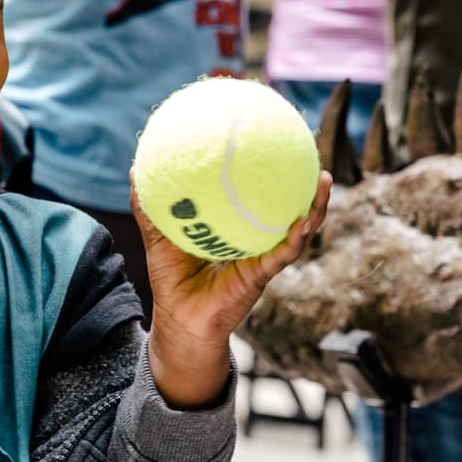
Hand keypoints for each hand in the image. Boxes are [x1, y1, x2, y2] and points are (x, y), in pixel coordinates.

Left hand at [134, 170, 331, 407]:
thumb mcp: (159, 235)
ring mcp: (263, 258)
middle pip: (289, 209)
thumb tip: (136, 170)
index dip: (273, 173)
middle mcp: (256, 241)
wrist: (179, 319)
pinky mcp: (261, 276)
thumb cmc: (171, 278)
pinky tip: (304, 222)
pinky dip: (296, 238)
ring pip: (298, 230)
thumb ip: (151, 206)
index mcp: (236, 228)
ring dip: (316, 207)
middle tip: (316, 157)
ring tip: (325, 182)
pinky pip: (283, 254)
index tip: (281, 142)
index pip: (260, 197)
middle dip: (307, 186)